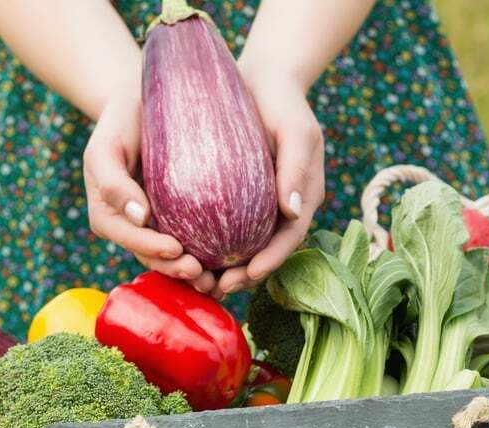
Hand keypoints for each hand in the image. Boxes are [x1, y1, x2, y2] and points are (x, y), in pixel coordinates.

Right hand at [83, 94, 207, 283]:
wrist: (144, 103)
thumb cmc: (121, 121)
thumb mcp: (107, 146)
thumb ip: (113, 181)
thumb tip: (140, 217)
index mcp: (109, 215)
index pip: (128, 238)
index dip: (150, 248)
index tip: (175, 249)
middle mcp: (132, 227)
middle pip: (151, 257)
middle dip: (174, 269)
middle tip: (201, 273)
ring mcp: (155, 226)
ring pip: (172, 258)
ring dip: (192, 273)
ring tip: (217, 281)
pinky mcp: (179, 219)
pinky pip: (193, 241)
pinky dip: (208, 256)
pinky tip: (230, 264)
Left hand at [209, 66, 324, 298]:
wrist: (262, 79)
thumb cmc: (283, 102)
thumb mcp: (296, 130)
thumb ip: (296, 168)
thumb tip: (291, 212)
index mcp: (302, 198)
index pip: (289, 239)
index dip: (270, 262)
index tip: (247, 276)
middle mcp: (281, 208)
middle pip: (265, 252)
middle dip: (244, 275)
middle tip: (216, 288)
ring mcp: (259, 204)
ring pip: (243, 246)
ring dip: (224, 268)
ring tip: (199, 282)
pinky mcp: (236, 197)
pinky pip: (225, 228)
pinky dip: (209, 245)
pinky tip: (186, 254)